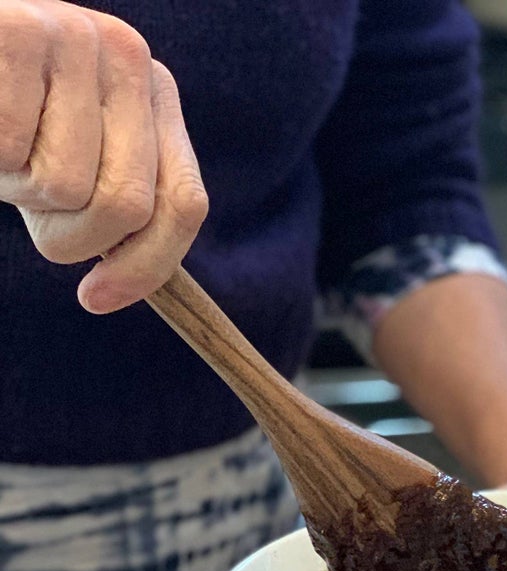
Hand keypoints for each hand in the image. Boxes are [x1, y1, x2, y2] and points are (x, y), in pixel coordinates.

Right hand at [0, 0, 206, 312]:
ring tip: (10, 149)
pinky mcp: (19, 31)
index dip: (145, 266)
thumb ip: (122, 205)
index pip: (184, 203)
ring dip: (22, 188)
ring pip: (65, 185)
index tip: (96, 298)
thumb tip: (112, 294)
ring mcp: (77, 36)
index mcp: (157, 93)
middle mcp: (129, 57)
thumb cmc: (18, 123)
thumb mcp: (80, 162)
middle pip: (127, 205)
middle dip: (71, 231)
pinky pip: (11, 150)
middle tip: (34, 198)